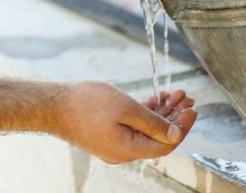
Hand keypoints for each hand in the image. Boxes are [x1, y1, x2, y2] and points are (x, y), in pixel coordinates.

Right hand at [55, 81, 195, 163]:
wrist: (53, 105)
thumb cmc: (85, 104)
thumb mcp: (125, 108)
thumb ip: (152, 122)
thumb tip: (175, 135)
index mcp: (129, 150)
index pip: (166, 144)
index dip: (182, 127)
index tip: (192, 109)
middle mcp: (124, 152)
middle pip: (157, 136)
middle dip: (174, 117)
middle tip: (187, 98)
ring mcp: (115, 143)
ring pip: (146, 129)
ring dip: (161, 112)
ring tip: (175, 93)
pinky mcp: (107, 134)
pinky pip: (132, 126)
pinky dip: (145, 113)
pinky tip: (156, 98)